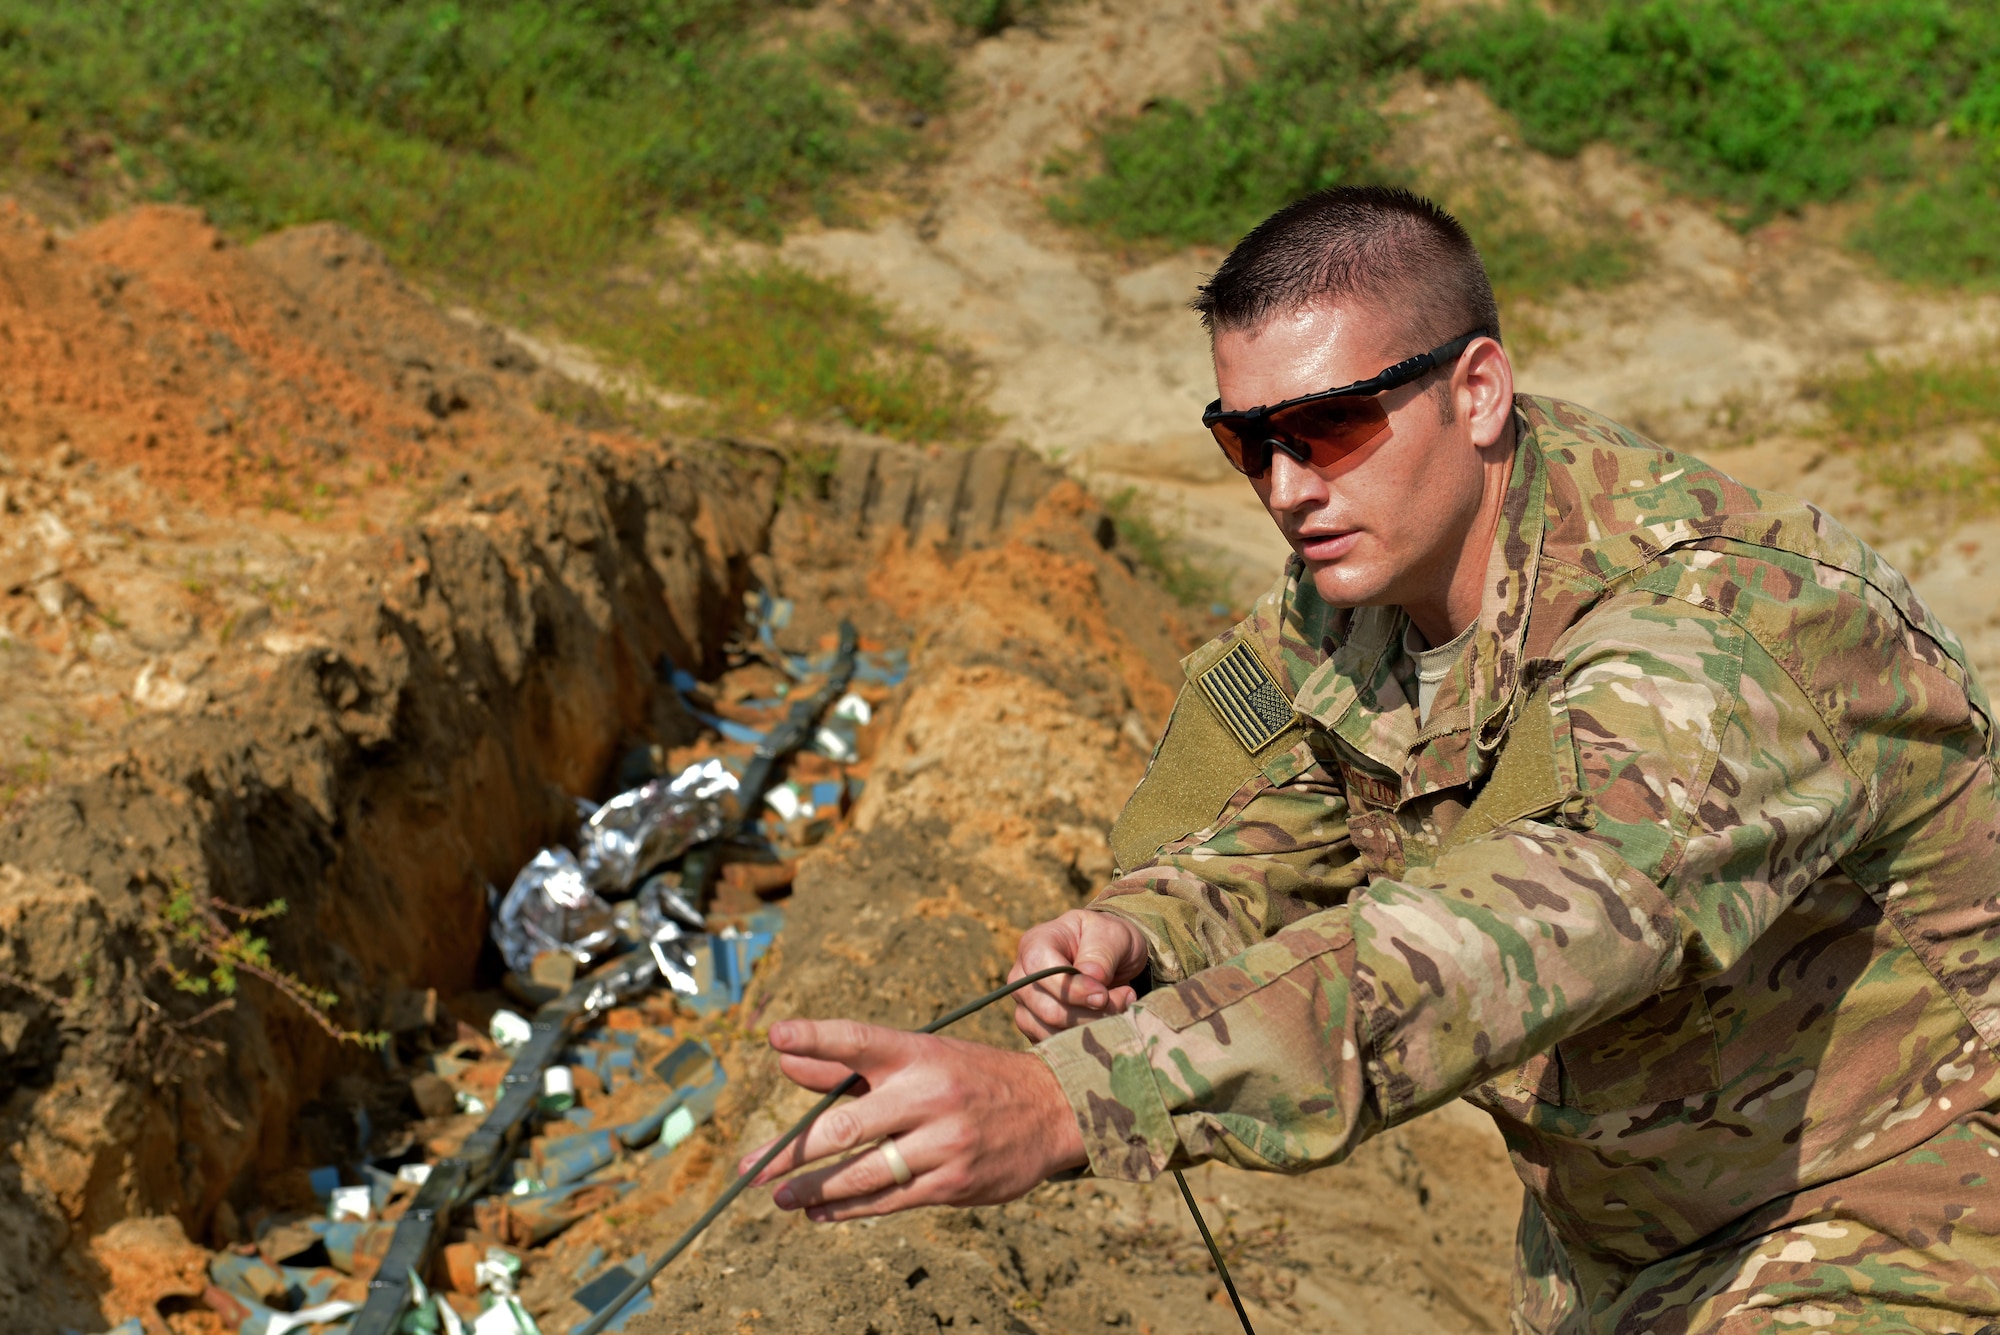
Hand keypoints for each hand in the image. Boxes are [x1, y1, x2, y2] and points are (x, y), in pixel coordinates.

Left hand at [737, 1019, 1085, 1221]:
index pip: (859, 1040)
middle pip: (846, 1124)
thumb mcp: (921, 1057)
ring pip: (862, 1172)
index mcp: (919, 1053)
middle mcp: (929, 1093)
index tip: (775, 1036)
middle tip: (749, 1169)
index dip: (816, 1036)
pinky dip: (847, 1210)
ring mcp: (943, 1141)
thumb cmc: (970, 1079)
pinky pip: (889, 1200)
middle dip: (791, 1150)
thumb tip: (786, 1062)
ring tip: (778, 1198)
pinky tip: (818, 1213)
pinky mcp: (953, 1182)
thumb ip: (850, 1065)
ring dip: (813, 1189)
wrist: (1053, 1111)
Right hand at [1008, 909, 1151, 1040]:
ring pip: (1053, 1032)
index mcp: (1035, 944)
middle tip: (1123, 998)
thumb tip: (1091, 977)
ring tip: (1120, 1005)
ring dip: (1094, 1026)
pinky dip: (1087, 1039)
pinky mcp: (1037, 1030)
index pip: (1041, 971)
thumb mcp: (1112, 934)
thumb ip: (1101, 952)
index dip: (1072, 988)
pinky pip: (1057, 1046)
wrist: (1114, 959)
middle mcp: (1022, 977)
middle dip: (1091, 1012)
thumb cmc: (1108, 940)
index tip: (1103, 994)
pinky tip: (1107, 1020)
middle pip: (1048, 1009)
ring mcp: (1026, 1006)